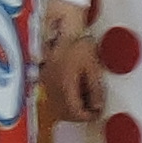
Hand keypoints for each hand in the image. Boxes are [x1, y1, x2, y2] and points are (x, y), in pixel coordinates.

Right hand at [39, 0, 95, 124]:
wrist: (62, 26)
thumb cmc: (77, 42)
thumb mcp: (92, 67)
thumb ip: (95, 90)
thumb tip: (97, 106)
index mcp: (64, 87)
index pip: (74, 112)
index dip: (87, 116)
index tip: (97, 112)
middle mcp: (51, 87)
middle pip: (64, 113)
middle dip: (79, 114)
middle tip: (92, 109)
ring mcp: (46, 82)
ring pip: (57, 106)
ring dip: (70, 108)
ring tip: (84, 100)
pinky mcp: (44, 76)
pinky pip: (53, 95)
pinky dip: (64, 99)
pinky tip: (74, 90)